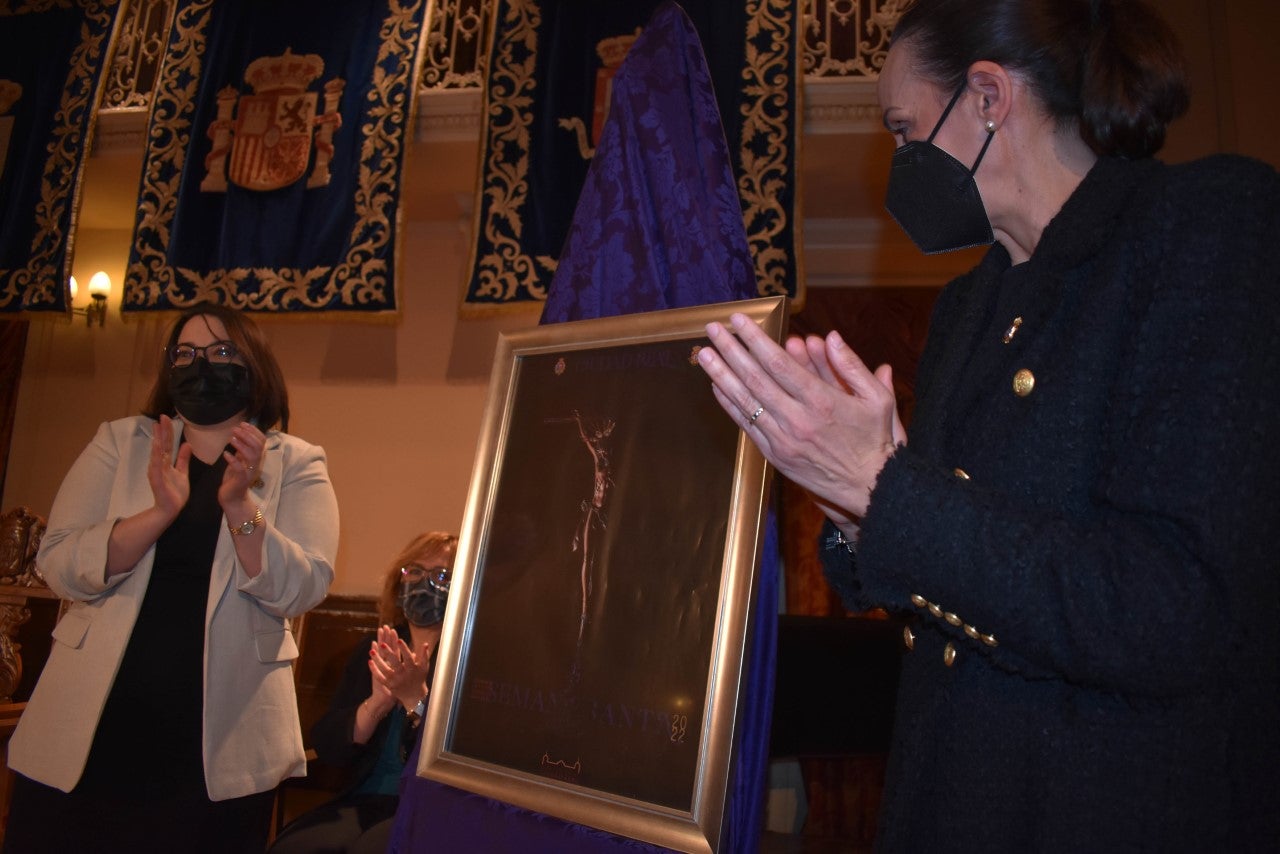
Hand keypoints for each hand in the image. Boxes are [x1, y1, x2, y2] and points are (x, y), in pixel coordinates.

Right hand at [149, 415, 190, 520]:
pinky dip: (157, 456)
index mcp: (166, 463)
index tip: (166, 418)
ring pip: (157, 452)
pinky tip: (157, 446)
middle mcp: (159, 465)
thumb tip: (187, 444)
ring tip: (157, 427)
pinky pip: (157, 466)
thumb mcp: (183, 472)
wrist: (170, 509)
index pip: (167, 444)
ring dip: (157, 439)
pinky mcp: (157, 480)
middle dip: (162, 431)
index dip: (167, 431)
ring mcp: (157, 471)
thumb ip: (183, 459)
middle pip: (161, 445)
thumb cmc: (175, 492)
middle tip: (162, 416)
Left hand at [218, 421, 264, 511]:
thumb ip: (242, 450)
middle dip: (248, 435)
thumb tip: (241, 436)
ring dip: (242, 445)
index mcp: (256, 459)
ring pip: (252, 456)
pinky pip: (240, 469)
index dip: (254, 431)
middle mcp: (256, 465)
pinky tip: (225, 454)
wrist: (233, 499)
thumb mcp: (240, 461)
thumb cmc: (235, 479)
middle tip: (235, 429)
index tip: (243, 423)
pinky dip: (233, 460)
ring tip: (231, 438)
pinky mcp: (241, 480)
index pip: (261, 441)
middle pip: (258, 446)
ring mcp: (249, 472)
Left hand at [368, 624, 430, 710]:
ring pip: (384, 669)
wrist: (414, 696)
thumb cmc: (419, 678)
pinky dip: (374, 670)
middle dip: (388, 653)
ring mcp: (395, 681)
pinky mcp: (389, 685)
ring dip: (377, 660)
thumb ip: (424, 656)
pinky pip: (380, 678)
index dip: (404, 648)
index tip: (399, 640)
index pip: (408, 657)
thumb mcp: (424, 668)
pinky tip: (369, 662)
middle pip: (395, 663)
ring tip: (371, 651)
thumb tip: (425, 644)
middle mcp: (403, 675)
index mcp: (412, 669)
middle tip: (382, 644)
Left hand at [697, 314, 901, 520]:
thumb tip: (830, 336)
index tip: (739, 320)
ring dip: (722, 375)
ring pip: (746, 402)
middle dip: (732, 350)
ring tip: (705, 354)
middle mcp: (798, 419)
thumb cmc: (875, 440)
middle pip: (756, 378)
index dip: (755, 339)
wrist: (870, 489)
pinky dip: (730, 404)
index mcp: (822, 401)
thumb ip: (852, 365)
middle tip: (713, 328)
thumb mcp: (877, 399)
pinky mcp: (775, 455)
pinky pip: (747, 425)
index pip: (779, 363)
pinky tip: (717, 386)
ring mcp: (783, 439)